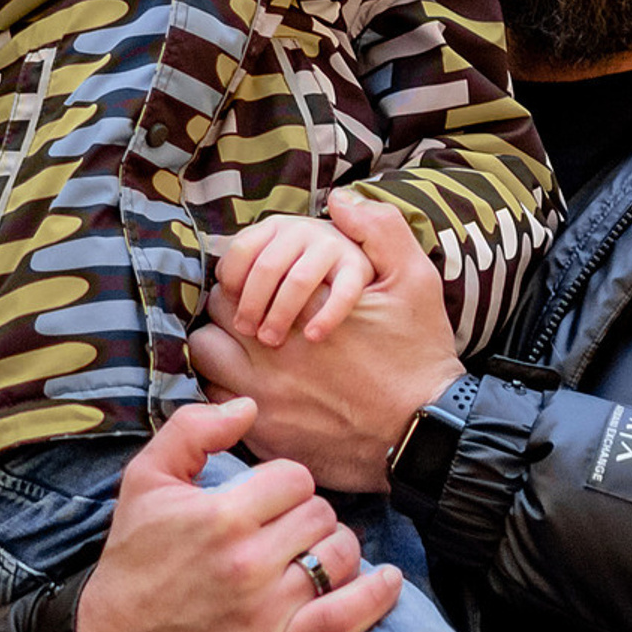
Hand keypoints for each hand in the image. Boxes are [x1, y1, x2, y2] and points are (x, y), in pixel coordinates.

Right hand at [74, 396, 400, 631]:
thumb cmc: (135, 559)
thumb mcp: (145, 481)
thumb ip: (193, 429)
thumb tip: (249, 406)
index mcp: (220, 516)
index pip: (296, 478)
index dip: (285, 486)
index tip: (266, 503)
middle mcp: (246, 563)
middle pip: (321, 514)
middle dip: (307, 517)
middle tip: (282, 533)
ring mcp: (266, 611)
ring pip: (340, 555)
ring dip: (333, 551)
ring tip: (308, 557)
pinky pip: (347, 617)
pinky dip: (375, 596)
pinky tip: (386, 580)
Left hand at [192, 191, 460, 494]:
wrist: (423, 429)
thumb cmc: (418, 355)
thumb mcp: (414, 280)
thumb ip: (379, 230)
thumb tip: (340, 199)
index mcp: (302, 306)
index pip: (239, 277)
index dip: (247, 277)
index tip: (263, 285)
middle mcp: (273, 349)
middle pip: (217, 314)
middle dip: (232, 309)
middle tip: (256, 315)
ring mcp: (263, 394)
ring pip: (207, 356)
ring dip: (222, 347)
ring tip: (248, 350)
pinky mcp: (263, 431)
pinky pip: (215, 402)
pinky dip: (225, 388)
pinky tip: (254, 385)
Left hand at [217, 211, 376, 348]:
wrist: (358, 271)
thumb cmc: (307, 270)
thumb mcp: (279, 255)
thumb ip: (250, 262)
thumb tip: (224, 283)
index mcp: (277, 226)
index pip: (242, 249)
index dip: (231, 282)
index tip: (230, 310)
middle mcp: (303, 229)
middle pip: (267, 267)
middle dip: (252, 304)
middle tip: (249, 332)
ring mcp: (332, 245)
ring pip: (298, 280)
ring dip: (281, 314)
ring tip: (274, 340)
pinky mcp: (359, 267)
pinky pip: (342, 293)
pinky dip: (327, 317)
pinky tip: (313, 336)